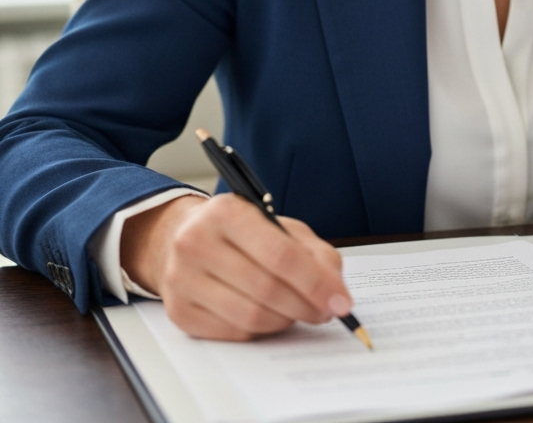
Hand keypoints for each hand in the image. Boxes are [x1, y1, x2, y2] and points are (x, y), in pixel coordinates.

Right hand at [121, 193, 351, 339]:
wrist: (181, 237)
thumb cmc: (241, 231)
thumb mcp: (280, 226)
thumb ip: (314, 252)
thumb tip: (336, 290)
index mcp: (227, 212)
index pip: (280, 255)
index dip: (316, 283)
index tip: (341, 302)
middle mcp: (197, 243)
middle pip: (266, 288)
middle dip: (306, 305)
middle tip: (326, 311)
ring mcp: (182, 279)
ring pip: (250, 316)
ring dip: (286, 320)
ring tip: (299, 311)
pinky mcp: (178, 312)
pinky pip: (232, 333)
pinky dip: (261, 331)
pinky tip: (270, 317)